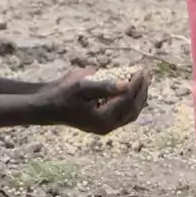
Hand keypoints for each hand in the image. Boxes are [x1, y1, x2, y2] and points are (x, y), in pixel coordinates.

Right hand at [33, 68, 150, 134]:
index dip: (136, 84)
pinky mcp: (104, 123)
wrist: (48, 105)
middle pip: (133, 109)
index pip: (126, 100)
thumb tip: (126, 84)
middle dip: (142, 90)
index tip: (141, 69)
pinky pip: (124, 113)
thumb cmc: (63, 92)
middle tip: (146, 72)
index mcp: (101, 119)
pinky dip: (131, 100)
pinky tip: (133, 87)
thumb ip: (104, 85)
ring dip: (139, 96)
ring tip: (144, 79)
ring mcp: (106, 127)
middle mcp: (106, 126)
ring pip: (131, 113)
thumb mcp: (81, 85)